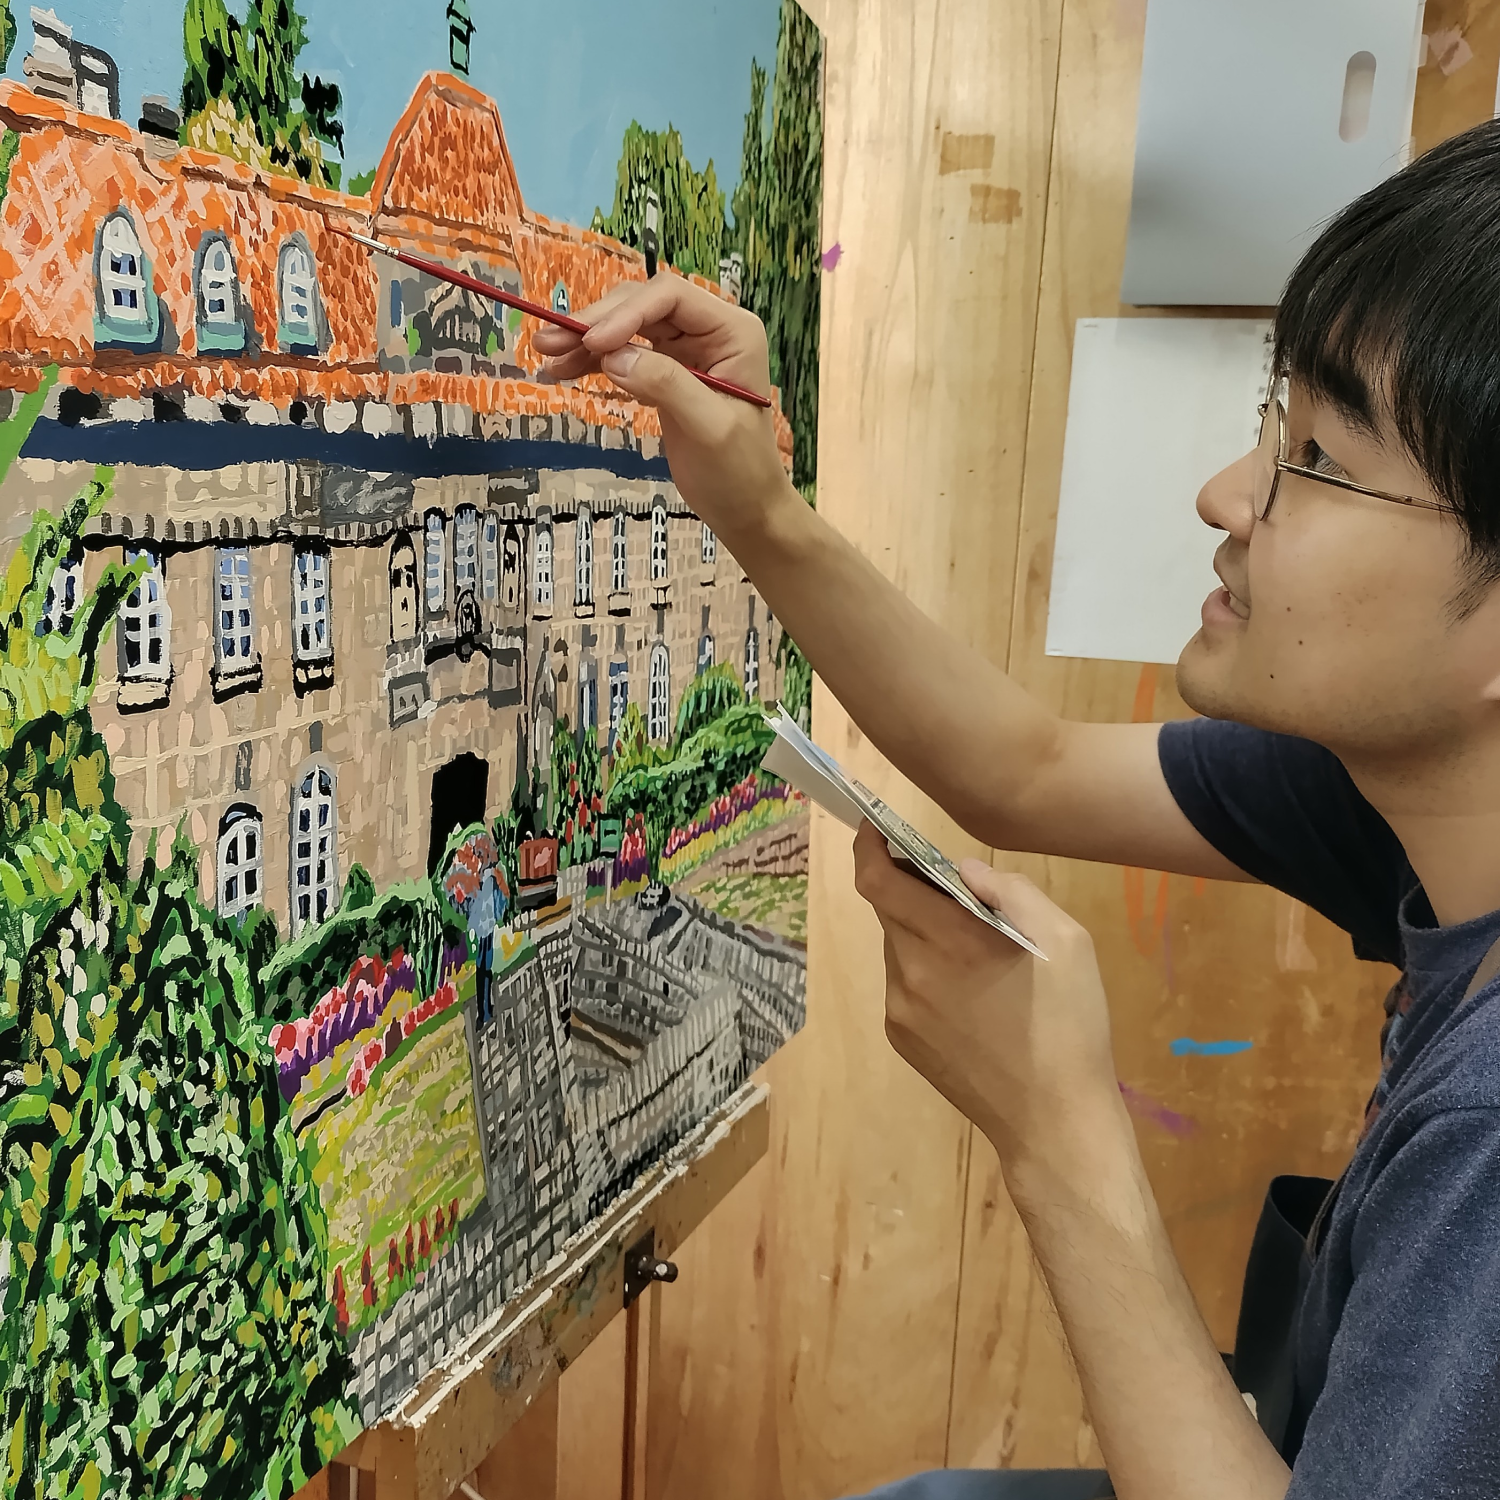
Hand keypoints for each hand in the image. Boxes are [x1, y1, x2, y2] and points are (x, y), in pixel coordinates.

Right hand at [533, 277, 800, 543]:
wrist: (745, 509)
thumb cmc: (738, 472)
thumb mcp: (708, 428)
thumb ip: (666, 385)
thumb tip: (613, 357)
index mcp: (732, 331)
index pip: (670, 298)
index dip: (626, 314)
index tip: (591, 344)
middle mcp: (709, 330)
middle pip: (642, 306)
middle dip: (596, 322)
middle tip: (548, 342)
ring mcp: (686, 350)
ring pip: (626, 328)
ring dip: (585, 340)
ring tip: (545, 355)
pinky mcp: (665, 372)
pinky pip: (624, 355)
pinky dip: (592, 362)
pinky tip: (561, 371)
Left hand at [851, 822, 1120, 1169]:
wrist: (1055, 1122)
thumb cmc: (1071, 1026)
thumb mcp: (1066, 941)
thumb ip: (1010, 891)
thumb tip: (962, 871)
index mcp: (949, 939)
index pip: (876, 879)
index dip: (868, 847)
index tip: (877, 830)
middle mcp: (910, 970)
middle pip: (887, 910)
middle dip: (909, 889)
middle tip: (952, 893)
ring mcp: (900, 1009)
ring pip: (897, 948)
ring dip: (921, 934)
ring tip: (973, 953)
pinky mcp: (902, 1040)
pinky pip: (903, 985)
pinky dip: (925, 971)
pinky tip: (970, 994)